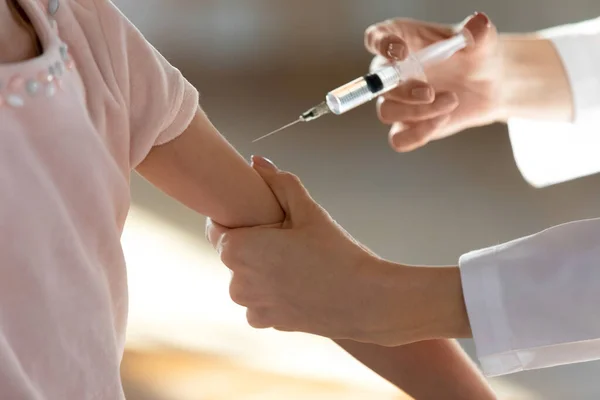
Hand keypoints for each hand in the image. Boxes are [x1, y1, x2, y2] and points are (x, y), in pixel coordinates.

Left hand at [206, 156, 469, 345]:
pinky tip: (297, 284)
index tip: (260, 218)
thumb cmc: (335, 252)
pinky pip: (257, 302)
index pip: (217, 227)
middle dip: (251, 244)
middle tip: (285, 238)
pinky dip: (270, 293)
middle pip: (232, 253)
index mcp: (238, 249)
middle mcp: (235, 281)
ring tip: (293, 262)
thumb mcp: (308, 210)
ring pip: (245, 278)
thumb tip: (256, 161)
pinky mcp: (266, 322)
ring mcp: (250, 305)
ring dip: (259, 270)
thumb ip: (278, 182)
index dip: (236, 218)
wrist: (365, 300)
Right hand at [365, 12, 499, 151]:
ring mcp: (396, 101)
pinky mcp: (406, 126)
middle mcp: (392, 72)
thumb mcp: (481, 41)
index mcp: (401, 40)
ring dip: (418, 112)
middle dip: (403, 91)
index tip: (400, 52)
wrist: (488, 85)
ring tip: (451, 101)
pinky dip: (418, 134)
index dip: (380, 45)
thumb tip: (478, 24)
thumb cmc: (476, 56)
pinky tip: (442, 121)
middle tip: (431, 93)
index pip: (376, 38)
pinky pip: (398, 139)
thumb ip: (477, 32)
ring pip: (386, 112)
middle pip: (378, 84)